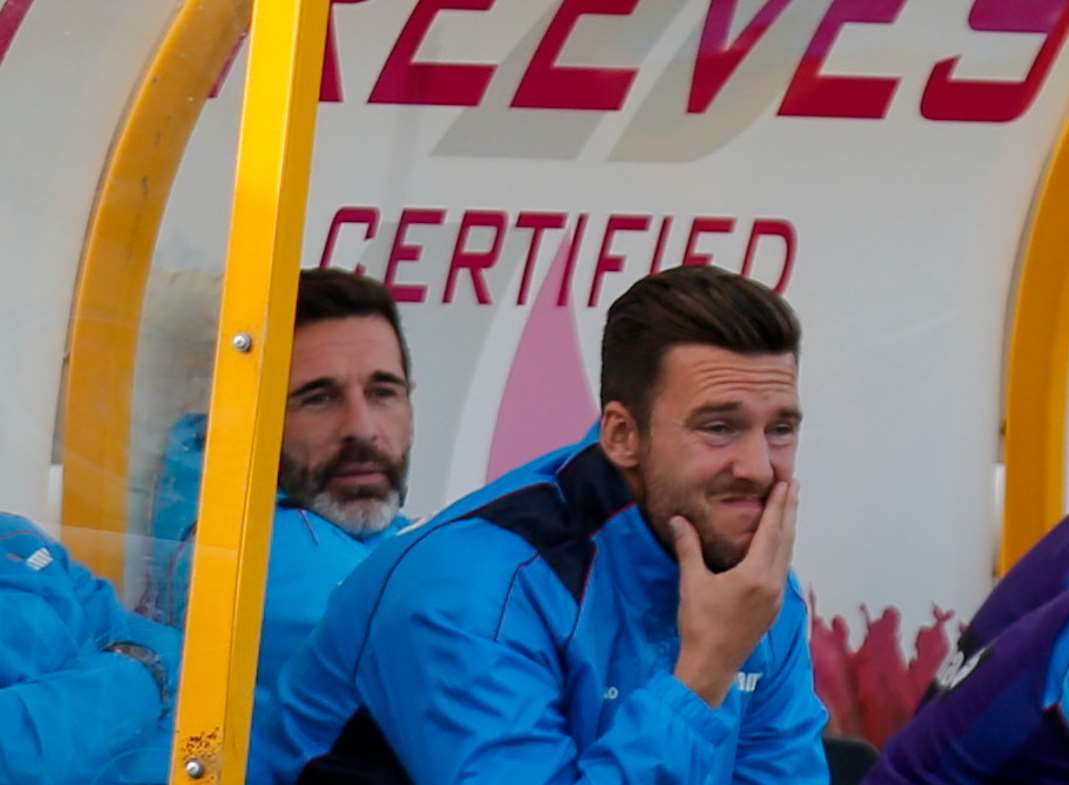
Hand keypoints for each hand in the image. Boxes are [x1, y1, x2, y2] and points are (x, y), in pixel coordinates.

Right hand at [671, 480, 798, 707]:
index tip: (787, 483)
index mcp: (756, 574)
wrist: (711, 665)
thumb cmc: (699, 623)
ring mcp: (776, 597)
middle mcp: (773, 583)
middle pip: (786, 540)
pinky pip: (783, 569)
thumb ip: (688, 547)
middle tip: (794, 486)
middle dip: (789, 512)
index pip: (771, 531)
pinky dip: (783, 550)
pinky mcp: (773, 608)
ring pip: (787, 555)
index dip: (778, 505)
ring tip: (789, 510)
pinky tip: (778, 546)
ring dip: (788, 530)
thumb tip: (678, 519)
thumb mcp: (691, 582)